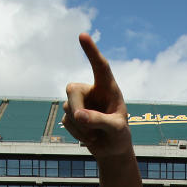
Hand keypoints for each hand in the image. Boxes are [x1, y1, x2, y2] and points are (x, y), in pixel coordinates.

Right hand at [61, 34, 131, 158]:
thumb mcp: (116, 129)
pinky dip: (77, 133)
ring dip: (80, 126)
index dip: (91, 51)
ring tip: (96, 134)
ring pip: (68, 107)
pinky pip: (66, 120)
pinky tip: (89, 138)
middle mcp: (92, 91)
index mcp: (108, 88)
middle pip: (73, 89)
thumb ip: (100, 120)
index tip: (82, 35)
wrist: (112, 151)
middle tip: (86, 123)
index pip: (100, 66)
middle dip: (77, 108)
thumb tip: (79, 115)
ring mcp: (80, 102)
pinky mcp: (72, 114)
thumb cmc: (119, 136)